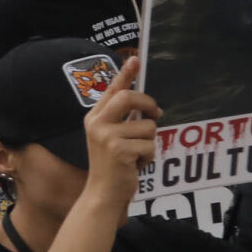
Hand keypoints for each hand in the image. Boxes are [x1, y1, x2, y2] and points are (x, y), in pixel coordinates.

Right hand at [82, 55, 160, 205]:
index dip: (125, 74)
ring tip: (136, 154)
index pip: (111, 90)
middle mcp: (97, 123)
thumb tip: (147, 105)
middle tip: (156, 114)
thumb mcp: (112, 137)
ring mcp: (106, 136)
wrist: (102, 192)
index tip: (135, 59)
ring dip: (149, 142)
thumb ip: (123, 119)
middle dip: (148, 104)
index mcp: (94, 118)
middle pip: (128, 97)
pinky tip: (135, 165)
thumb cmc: (112, 164)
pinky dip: (148, 157)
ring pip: (147, 126)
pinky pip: (150, 145)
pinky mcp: (119, 150)